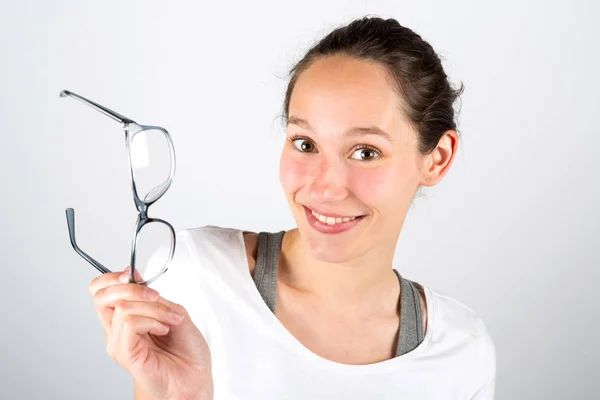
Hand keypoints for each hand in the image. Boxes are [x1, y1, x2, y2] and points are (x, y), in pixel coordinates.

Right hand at [89, 266, 212, 399]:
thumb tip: (134, 276)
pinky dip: (151, 320)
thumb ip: (152, 296)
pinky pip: (129, 324)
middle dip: (130, 287)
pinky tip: (162, 330)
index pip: (100, 291)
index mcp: (125, 318)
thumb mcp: (172, 311)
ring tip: (170, 320)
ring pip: (122, 307)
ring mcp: (119, 343)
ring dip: (154, 308)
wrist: (195, 378)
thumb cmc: (186, 351)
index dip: (113, 277)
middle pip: (101, 296)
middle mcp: (117, 331)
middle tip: (155, 295)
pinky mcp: (126, 354)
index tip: (132, 274)